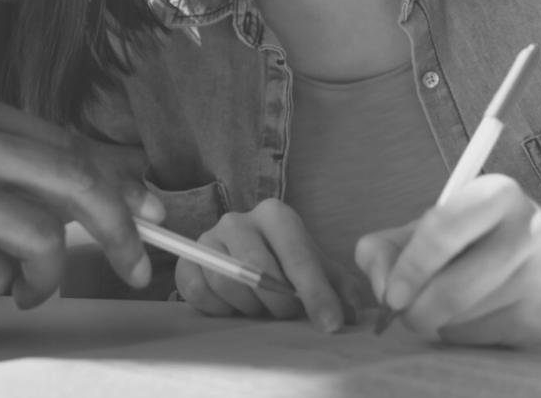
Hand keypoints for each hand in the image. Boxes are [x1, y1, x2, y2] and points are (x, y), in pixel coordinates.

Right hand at [0, 94, 163, 307]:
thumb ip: (7, 160)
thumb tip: (85, 194)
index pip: (75, 149)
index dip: (124, 188)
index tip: (152, 218)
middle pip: (79, 185)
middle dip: (120, 233)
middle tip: (132, 266)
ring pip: (41, 240)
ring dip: (38, 277)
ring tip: (14, 286)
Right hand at [174, 200, 361, 331]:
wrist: (247, 254)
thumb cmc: (288, 264)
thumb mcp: (320, 269)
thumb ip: (341, 287)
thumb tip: (354, 312)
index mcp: (275, 214)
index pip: (297, 256)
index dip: (316, 294)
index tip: (330, 325)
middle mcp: (237, 219)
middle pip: (258, 270)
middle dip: (279, 303)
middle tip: (287, 315)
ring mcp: (208, 238)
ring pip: (227, 283)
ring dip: (249, 307)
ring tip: (260, 309)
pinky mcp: (187, 260)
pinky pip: (197, 290)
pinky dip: (218, 307)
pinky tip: (233, 308)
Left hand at [354, 174, 540, 344]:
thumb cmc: (483, 242)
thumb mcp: (437, 226)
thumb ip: (391, 246)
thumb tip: (380, 289)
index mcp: (496, 195)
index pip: (442, 231)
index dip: (409, 268)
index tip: (390, 295)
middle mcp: (524, 231)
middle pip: (451, 288)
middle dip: (416, 308)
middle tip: (402, 313)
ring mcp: (537, 278)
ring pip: (461, 317)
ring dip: (436, 321)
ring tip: (437, 307)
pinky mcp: (538, 318)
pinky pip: (477, 336)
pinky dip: (457, 333)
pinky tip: (468, 316)